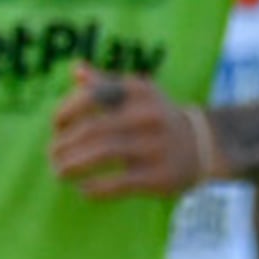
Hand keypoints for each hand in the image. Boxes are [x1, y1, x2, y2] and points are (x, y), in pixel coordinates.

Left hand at [51, 68, 221, 200]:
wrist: (206, 145)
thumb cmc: (158, 118)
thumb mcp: (138, 94)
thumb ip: (105, 83)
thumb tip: (74, 69)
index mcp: (139, 91)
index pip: (92, 96)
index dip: (66, 111)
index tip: (56, 126)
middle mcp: (148, 115)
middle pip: (93, 128)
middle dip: (65, 144)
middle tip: (52, 156)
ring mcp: (156, 146)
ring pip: (102, 154)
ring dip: (73, 165)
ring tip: (60, 173)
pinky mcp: (160, 176)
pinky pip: (119, 183)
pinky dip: (95, 188)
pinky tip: (84, 190)